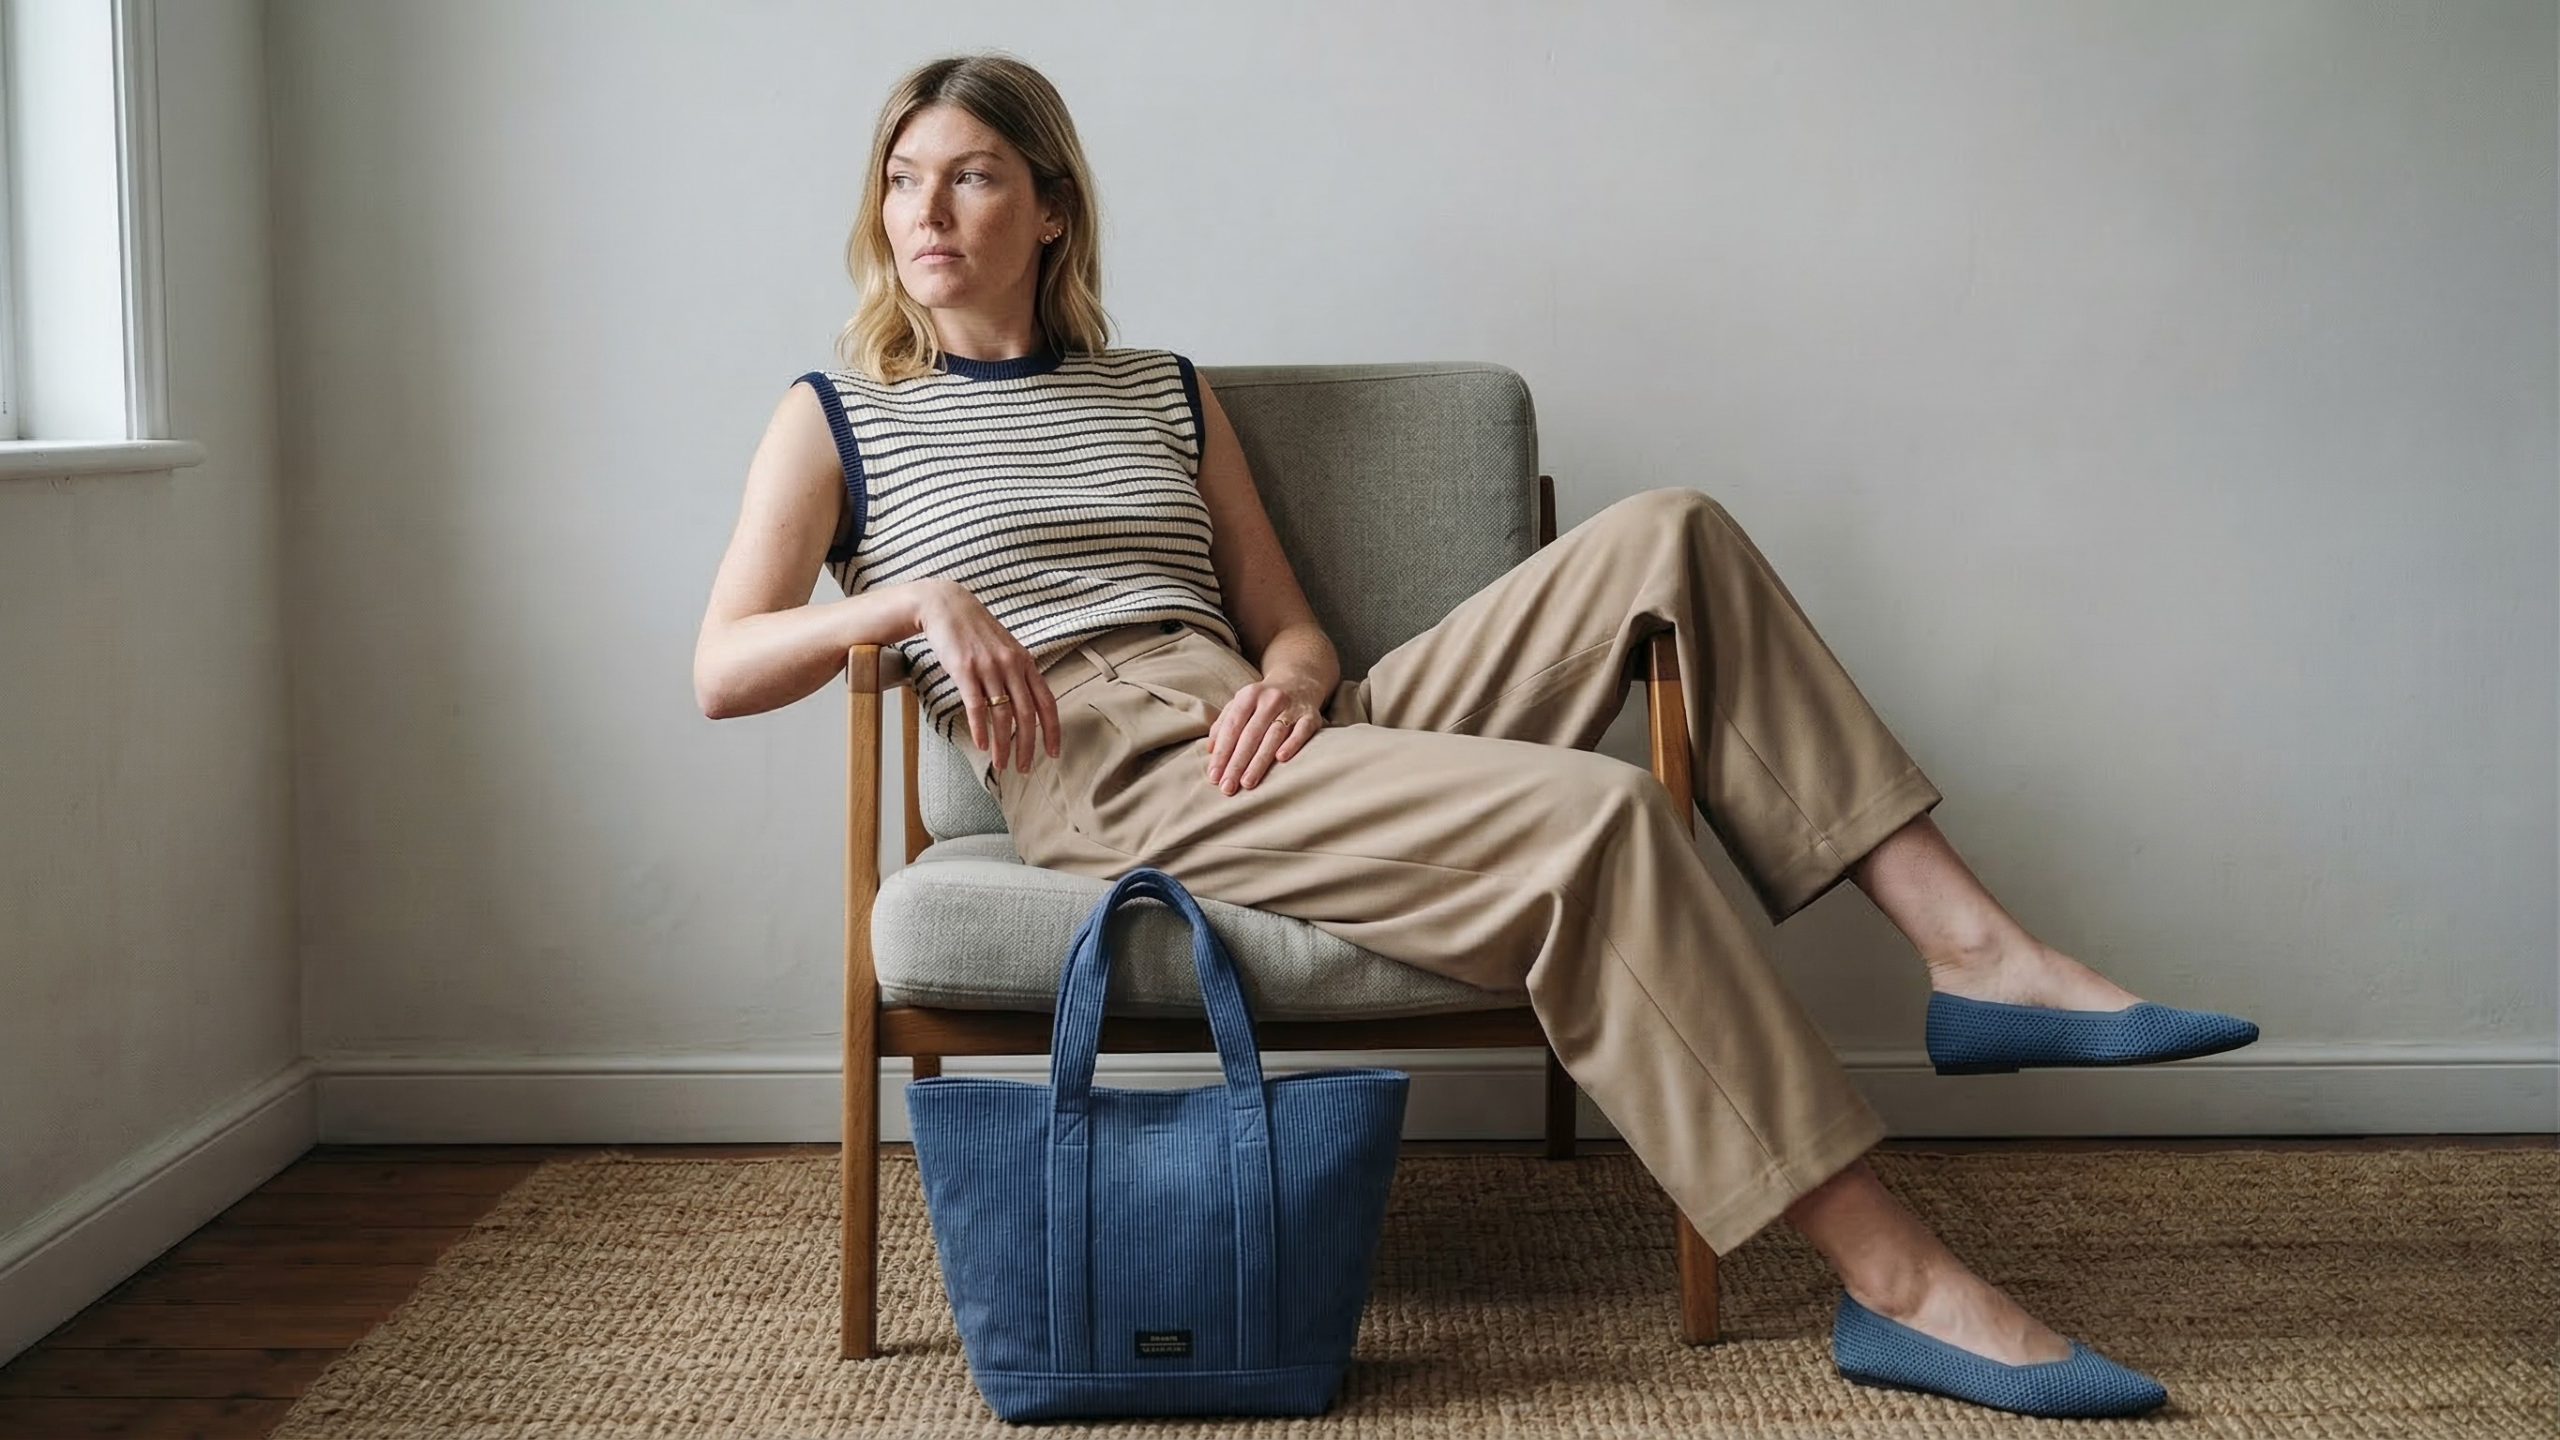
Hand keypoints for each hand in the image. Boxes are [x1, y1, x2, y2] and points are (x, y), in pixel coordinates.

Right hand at [909, 579, 1059, 772]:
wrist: (947, 606)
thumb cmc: (975, 630)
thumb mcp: (1005, 648)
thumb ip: (1017, 672)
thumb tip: (1027, 702)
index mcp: (1025, 662)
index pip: (1047, 702)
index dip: (1052, 730)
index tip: (1054, 752)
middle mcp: (1011, 666)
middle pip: (1026, 714)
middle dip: (1027, 746)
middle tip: (1024, 768)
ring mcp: (989, 668)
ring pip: (1002, 715)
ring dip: (1002, 744)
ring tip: (1001, 764)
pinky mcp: (965, 670)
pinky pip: (977, 705)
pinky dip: (980, 729)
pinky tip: (981, 744)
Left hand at [1199, 676, 1326, 793]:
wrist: (1300, 681)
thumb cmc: (1263, 700)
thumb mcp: (1241, 704)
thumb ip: (1223, 724)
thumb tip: (1210, 750)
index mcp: (1249, 695)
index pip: (1232, 727)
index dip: (1222, 753)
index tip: (1214, 776)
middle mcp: (1270, 699)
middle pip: (1251, 735)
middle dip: (1237, 763)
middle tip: (1227, 787)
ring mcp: (1292, 707)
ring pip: (1274, 736)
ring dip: (1259, 761)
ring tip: (1247, 782)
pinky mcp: (1311, 716)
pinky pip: (1302, 731)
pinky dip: (1292, 744)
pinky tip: (1281, 759)